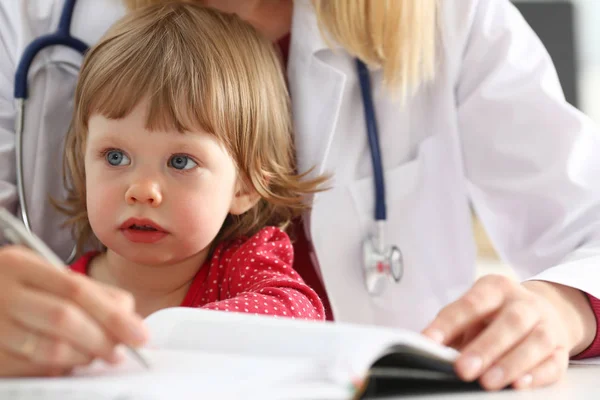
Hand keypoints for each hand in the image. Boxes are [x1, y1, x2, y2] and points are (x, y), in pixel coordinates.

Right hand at [0, 245, 148, 376]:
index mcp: (20, 264)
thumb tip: (129, 317)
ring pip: (51, 348)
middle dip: (103, 338)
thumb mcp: (44, 276)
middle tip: (122, 351)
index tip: (139, 333)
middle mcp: (2, 293)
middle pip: (65, 318)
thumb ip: (87, 291)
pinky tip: (69, 361)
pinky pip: (36, 368)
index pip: (76, 289)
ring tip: (97, 354)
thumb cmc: (15, 288)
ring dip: (85, 355)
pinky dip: (61, 367)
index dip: (113, 314)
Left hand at [422, 275, 590, 390]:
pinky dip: (537, 375)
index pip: (470, 303)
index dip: (448, 324)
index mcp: (495, 288)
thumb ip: (453, 328)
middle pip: (509, 322)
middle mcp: (524, 303)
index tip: (428, 342)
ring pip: (535, 342)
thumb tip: (429, 347)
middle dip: (485, 348)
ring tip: (488, 382)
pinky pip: (553, 363)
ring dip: (510, 364)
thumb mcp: (473, 311)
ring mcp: (546, 325)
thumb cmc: (496, 314)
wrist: (541, 310)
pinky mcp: (560, 350)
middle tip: (462, 369)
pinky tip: (519, 384)